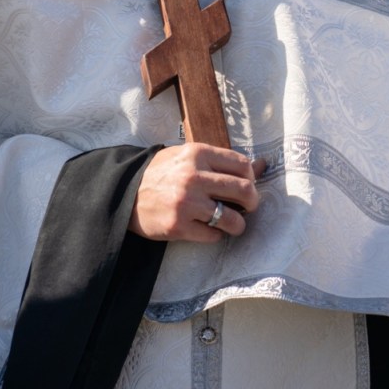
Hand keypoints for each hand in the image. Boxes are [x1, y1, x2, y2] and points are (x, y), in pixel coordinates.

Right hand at [128, 142, 265, 242]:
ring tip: (233, 223)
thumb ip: (223, 161)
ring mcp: (187, 203)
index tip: (246, 185)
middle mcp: (193, 176)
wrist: (125, 192)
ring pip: (233, 219)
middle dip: (252, 202)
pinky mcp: (179, 226)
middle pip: (244, 190)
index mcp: (198, 153)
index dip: (251, 178)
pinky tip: (209, 229)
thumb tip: (263, 165)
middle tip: (248, 207)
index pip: (242, 165)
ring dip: (238, 224)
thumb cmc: (162, 172)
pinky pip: (214, 236)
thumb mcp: (189, 157)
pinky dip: (217, 235)